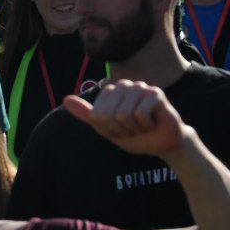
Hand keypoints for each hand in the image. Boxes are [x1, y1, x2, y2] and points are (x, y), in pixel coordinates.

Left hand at [64, 79, 188, 159]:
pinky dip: (145, 125)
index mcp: (111, 92)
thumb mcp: (107, 128)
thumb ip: (87, 114)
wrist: (163, 144)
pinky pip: (140, 114)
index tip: (121, 130)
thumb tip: (65, 99)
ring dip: (134, 128)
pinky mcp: (156, 93)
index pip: (96, 115)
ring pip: (123, 114)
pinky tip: (153, 123)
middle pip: (107, 114)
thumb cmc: (136, 135)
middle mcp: (124, 85)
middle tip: (133, 129)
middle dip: (120, 129)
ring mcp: (140, 87)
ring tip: (143, 126)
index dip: (108, 129)